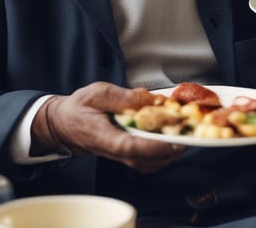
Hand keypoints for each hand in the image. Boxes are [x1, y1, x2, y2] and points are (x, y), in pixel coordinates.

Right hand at [31, 81, 185, 172]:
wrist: (64, 123)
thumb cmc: (79, 107)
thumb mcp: (97, 93)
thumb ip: (122, 96)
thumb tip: (145, 98)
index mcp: (105, 137)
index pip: (132, 147)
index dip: (155, 146)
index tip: (175, 141)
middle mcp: (115, 151)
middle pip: (146, 160)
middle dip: (171, 150)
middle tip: (191, 134)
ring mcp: (122, 155)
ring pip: (149, 163)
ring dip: (170, 152)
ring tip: (186, 134)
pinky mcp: (127, 154)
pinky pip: (148, 159)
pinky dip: (163, 152)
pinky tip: (174, 137)